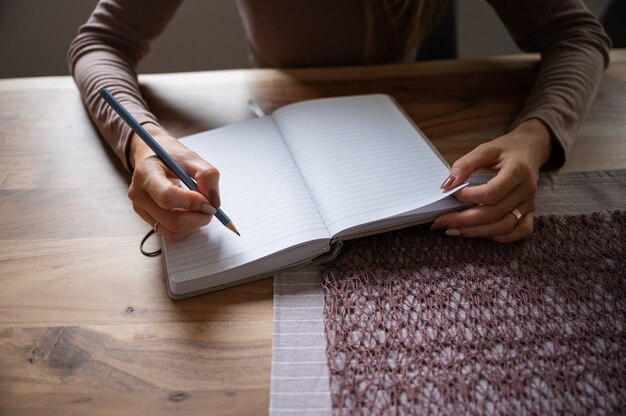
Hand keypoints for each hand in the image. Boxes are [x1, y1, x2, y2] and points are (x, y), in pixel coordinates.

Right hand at [128, 123, 219, 240]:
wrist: (151, 156)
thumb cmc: (170, 155)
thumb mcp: (190, 156)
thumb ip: (206, 174)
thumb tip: (213, 200)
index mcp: (146, 173)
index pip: (167, 196)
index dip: (192, 202)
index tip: (208, 201)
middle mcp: (139, 194)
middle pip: (172, 220)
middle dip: (198, 218)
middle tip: (211, 208)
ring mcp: (141, 209)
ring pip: (173, 231)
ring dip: (194, 224)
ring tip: (199, 208)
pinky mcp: (147, 219)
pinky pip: (171, 234)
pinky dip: (187, 228)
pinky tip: (190, 213)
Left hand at [432, 119, 552, 242]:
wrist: (531, 149)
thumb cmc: (506, 149)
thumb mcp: (485, 149)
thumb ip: (466, 165)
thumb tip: (447, 185)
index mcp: (517, 170)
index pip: (492, 192)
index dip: (469, 197)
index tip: (453, 194)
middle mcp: (526, 190)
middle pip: (495, 213)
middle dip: (464, 220)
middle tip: (441, 221)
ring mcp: (530, 204)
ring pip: (504, 227)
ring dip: (476, 232)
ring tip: (453, 230)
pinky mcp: (531, 212)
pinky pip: (519, 232)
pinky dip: (497, 237)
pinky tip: (478, 232)